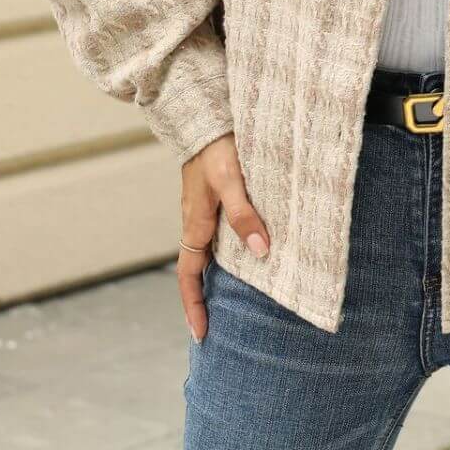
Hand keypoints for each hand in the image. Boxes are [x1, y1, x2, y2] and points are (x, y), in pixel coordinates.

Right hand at [178, 132, 270, 342]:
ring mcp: (205, 209)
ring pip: (210, 251)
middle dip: (206, 298)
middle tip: (220, 325)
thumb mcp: (232, 181)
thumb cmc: (217, 147)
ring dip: (220, 275)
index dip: (194, 305)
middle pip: (198, 269)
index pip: (188, 276)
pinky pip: (220, 232)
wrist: (206, 115)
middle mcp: (197, 221)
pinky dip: (231, 249)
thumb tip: (260, 251)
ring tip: (242, 296)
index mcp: (195, 224)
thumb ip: (244, 214)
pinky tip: (252, 249)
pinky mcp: (216, 196)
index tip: (201, 334)